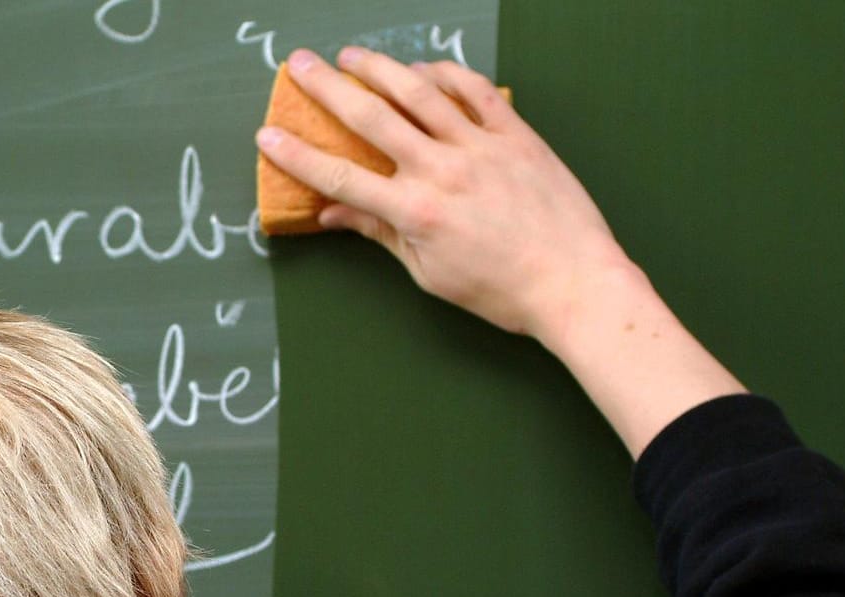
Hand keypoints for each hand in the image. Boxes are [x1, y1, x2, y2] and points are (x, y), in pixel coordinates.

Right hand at [256, 47, 631, 342]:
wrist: (575, 283)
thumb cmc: (503, 291)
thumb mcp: (429, 273)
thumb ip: (381, 235)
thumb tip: (334, 217)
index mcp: (416, 212)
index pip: (341, 177)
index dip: (298, 156)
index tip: (268, 136)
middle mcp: (443, 171)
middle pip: (372, 119)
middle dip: (329, 89)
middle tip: (300, 64)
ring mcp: (482, 147)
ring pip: (420, 93)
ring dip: (381, 68)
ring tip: (353, 56)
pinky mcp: (516, 135)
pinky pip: (475, 91)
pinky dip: (445, 74)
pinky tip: (423, 69)